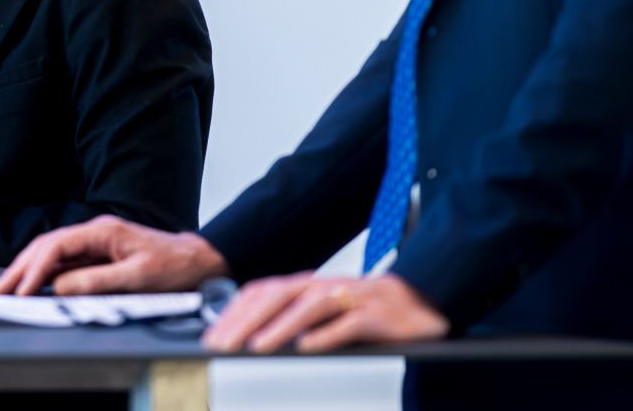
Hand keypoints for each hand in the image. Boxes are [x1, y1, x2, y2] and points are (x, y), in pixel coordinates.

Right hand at [0, 215, 228, 295]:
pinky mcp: (100, 254)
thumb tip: (62, 286)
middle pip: (47, 246)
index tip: (23, 290)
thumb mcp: (138, 277)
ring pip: (52, 253)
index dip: (36, 270)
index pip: (57, 247)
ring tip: (9, 286)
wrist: (199, 260)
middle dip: (21, 268)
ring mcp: (96, 242)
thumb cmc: (175, 266)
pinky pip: (65, 261)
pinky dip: (45, 273)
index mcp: (102, 231)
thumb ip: (98, 280)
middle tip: (0, 289)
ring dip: (29, 269)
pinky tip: (35, 283)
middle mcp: (95, 232)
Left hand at [202, 272, 448, 353]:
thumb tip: (249, 339)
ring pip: (309, 307)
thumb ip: (291, 320)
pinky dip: (324, 335)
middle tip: (223, 346)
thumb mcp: (322, 312)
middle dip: (246, 321)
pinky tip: (306, 348)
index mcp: (306, 285)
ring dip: (279, 327)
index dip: (234, 313)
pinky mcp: (376, 315)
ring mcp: (350, 297)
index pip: (261, 292)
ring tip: (256, 348)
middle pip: (278, 296)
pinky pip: (347, 324)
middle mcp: (324, 286)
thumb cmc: (363, 310)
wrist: (420, 302)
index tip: (212, 338)